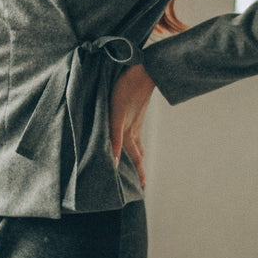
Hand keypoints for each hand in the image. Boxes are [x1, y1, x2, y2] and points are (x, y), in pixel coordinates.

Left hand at [109, 65, 155, 188]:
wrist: (143, 70)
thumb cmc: (127, 90)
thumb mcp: (116, 114)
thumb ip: (114, 138)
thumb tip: (113, 161)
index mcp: (128, 133)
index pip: (134, 158)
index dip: (138, 173)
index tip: (143, 187)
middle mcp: (133, 129)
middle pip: (137, 154)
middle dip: (139, 169)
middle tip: (142, 183)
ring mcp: (136, 121)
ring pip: (137, 143)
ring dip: (138, 155)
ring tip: (139, 164)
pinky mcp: (136, 112)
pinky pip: (136, 131)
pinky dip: (136, 140)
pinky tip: (134, 136)